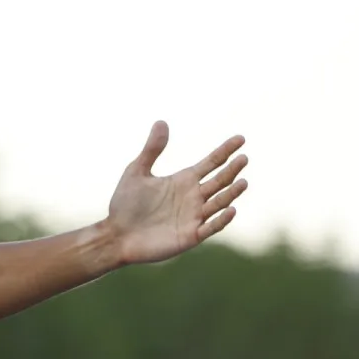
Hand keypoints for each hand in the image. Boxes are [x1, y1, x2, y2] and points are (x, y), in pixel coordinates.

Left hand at [105, 122, 248, 264]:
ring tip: (243, 182)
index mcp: (184, 180)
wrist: (116, 235)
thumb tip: (161, 122)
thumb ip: (151, 149)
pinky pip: (211, 227)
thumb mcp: (136, 172)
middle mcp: (193, 197)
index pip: (211, 163)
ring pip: (219, 203)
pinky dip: (222, 220)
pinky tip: (231, 209)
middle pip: (220, 181)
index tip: (240, 139)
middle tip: (243, 158)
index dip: (225, 151)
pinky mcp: (190, 236)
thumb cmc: (124, 204)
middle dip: (232, 170)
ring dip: (232, 193)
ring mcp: (194, 217)